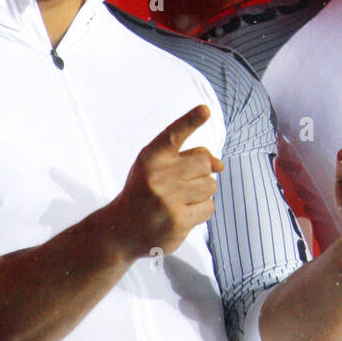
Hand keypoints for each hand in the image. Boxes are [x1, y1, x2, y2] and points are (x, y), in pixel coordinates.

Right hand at [105, 105, 223, 260]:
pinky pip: (209, 207)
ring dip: (201, 193)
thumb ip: (187, 157)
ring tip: (181, 200)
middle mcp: (157, 176)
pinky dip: (201, 211)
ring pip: (210, 185)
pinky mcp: (178, 221)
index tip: (205, 110)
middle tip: (183, 185)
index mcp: (151, 157)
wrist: (121, 230)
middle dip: (200, 173)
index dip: (191, 120)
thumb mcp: (156, 167)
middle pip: (204, 163)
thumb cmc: (144, 192)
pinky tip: (183, 214)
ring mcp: (167, 199)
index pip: (173, 134)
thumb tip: (220, 164)